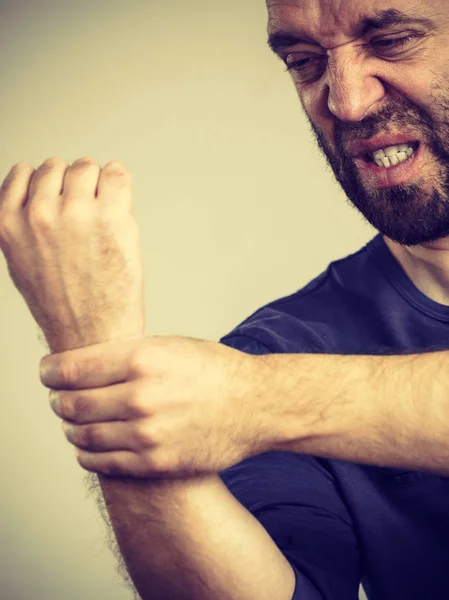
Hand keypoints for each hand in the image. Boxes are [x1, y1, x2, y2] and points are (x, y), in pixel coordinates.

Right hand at [0, 157, 144, 351]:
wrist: (94, 335)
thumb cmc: (62, 306)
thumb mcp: (20, 261)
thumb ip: (23, 222)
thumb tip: (38, 189)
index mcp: (8, 223)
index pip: (24, 173)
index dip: (46, 187)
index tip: (59, 200)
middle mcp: (39, 213)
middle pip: (58, 167)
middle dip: (73, 186)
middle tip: (85, 215)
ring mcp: (76, 212)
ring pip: (87, 167)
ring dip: (98, 185)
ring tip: (102, 216)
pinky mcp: (111, 216)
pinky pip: (117, 173)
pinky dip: (119, 183)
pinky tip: (119, 206)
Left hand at [40, 335, 272, 478]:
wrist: (256, 406)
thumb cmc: (215, 371)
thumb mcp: (170, 346)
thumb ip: (127, 355)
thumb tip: (84, 365)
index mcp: (142, 359)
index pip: (70, 369)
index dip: (51, 372)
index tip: (48, 374)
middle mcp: (140, 397)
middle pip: (71, 404)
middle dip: (59, 400)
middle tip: (60, 399)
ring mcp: (147, 434)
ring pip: (82, 436)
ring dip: (71, 428)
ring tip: (74, 422)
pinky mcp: (155, 463)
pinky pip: (102, 463)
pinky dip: (87, 455)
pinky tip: (88, 448)